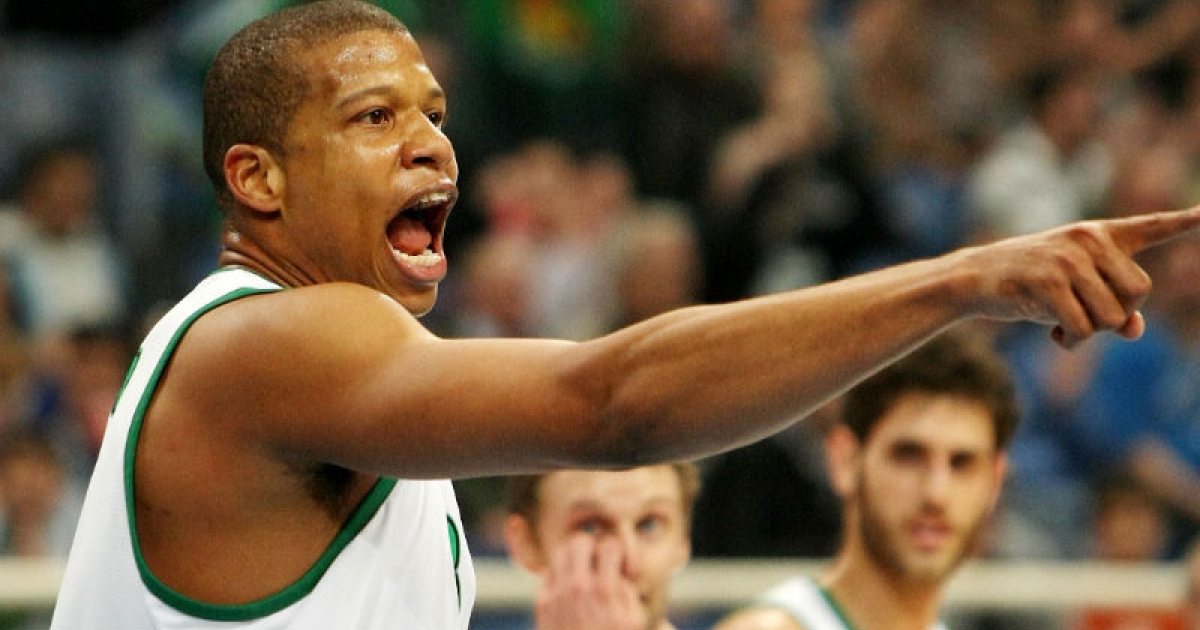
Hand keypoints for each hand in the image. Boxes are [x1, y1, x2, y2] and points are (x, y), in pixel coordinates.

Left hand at [534, 534, 645, 629]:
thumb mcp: (633, 620)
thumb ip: (626, 589)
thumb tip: (616, 570)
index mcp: (603, 589)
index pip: (610, 544)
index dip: (619, 552)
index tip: (620, 566)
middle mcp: (577, 586)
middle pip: (580, 540)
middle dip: (592, 546)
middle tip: (599, 561)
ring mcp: (556, 594)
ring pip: (560, 552)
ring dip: (574, 557)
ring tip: (584, 571)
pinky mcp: (542, 604)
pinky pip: (548, 573)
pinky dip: (560, 574)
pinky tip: (571, 588)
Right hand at [960, 205, 1199, 347]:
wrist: (976, 279)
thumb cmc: (1032, 284)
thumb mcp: (1077, 291)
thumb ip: (1114, 306)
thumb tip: (1133, 330)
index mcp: (1100, 234)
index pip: (1152, 226)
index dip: (1186, 220)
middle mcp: (1088, 239)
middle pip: (1140, 293)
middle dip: (1118, 316)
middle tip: (1087, 317)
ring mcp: (1068, 259)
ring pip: (1113, 316)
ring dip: (1092, 333)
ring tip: (1066, 326)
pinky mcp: (1048, 283)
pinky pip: (1082, 328)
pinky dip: (1072, 341)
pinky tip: (1054, 335)